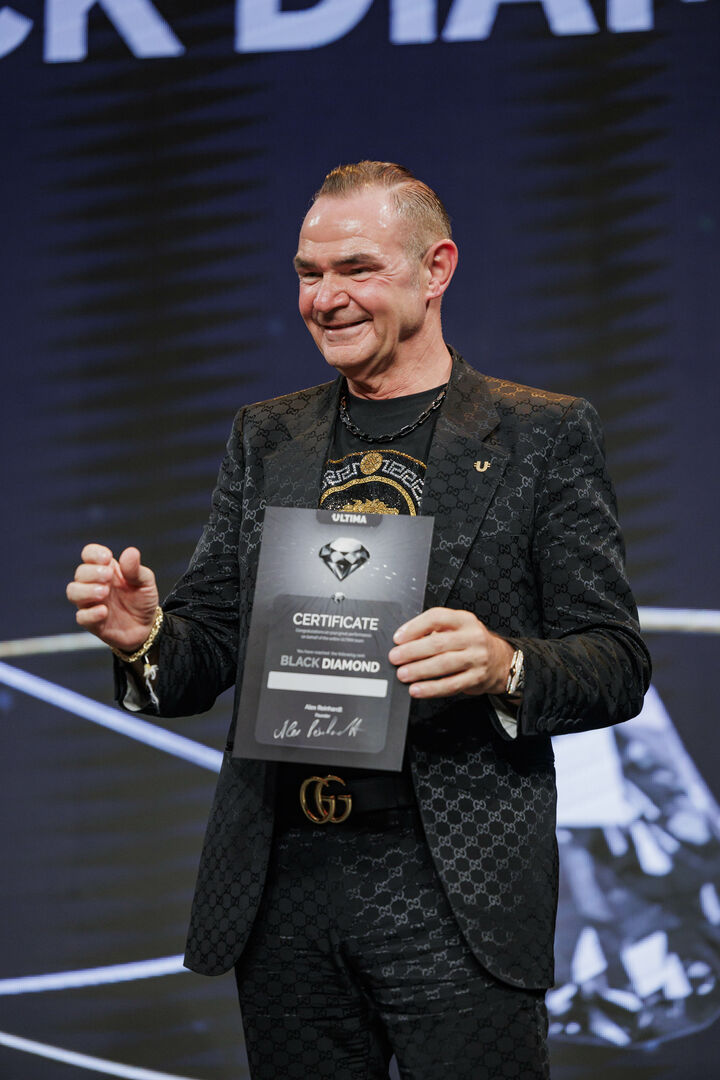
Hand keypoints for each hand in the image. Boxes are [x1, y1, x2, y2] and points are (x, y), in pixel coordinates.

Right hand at [66, 544, 158, 652]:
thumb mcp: (145, 582)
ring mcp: (90, 603)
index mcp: (106, 569)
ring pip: (73, 592)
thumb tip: (131, 551)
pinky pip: (81, 617)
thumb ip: (136, 569)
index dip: (94, 553)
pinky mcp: (91, 622)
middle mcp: (93, 584)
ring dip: (86, 590)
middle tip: (108, 577)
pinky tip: (104, 611)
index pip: (89, 554)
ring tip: (104, 592)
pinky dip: (90, 613)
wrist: (146, 627)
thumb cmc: (142, 599)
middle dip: (92, 573)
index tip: (107, 558)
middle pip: (80, 572)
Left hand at [388, 607, 513, 698]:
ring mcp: (477, 658)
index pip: (437, 617)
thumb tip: (403, 643)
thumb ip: (433, 632)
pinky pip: (451, 684)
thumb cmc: (469, 643)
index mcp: (464, 620)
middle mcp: (473, 637)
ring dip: (419, 670)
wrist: (501, 661)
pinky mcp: (477, 678)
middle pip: (438, 643)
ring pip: (444, 664)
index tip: (398, 638)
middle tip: (395, 658)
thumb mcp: (457, 629)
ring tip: (402, 674)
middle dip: (412, 651)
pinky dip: (431, 688)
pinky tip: (417, 689)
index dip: (415, 627)